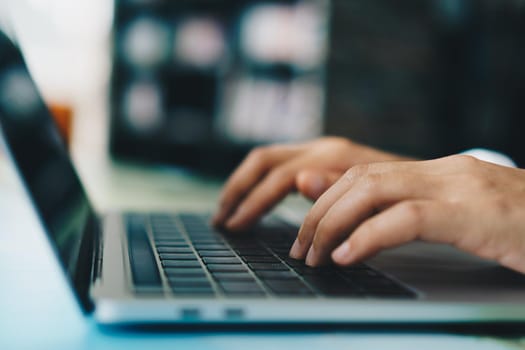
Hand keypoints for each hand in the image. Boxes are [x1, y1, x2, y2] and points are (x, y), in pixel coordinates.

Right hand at [213, 137, 406, 230]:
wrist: (440, 186)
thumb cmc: (411, 198)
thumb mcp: (381, 200)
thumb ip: (339, 189)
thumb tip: (299, 181)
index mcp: (333, 157)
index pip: (277, 178)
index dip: (252, 204)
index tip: (234, 229)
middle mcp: (324, 148)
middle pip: (263, 161)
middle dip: (237, 190)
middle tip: (221, 221)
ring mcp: (324, 151)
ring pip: (269, 161)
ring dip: (245, 186)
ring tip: (230, 213)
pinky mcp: (326, 160)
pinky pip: (282, 167)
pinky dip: (262, 184)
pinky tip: (257, 203)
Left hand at [290, 155, 524, 274]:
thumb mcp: (464, 218)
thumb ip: (418, 214)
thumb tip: (367, 231)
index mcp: (439, 172)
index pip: (365, 171)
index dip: (326, 196)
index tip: (306, 228)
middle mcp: (445, 170)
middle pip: (359, 177)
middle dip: (319, 211)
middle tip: (301, 246)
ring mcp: (461, 187)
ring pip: (374, 189)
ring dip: (333, 221)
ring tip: (314, 254)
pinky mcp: (476, 213)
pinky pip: (408, 216)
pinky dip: (369, 235)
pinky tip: (347, 255)